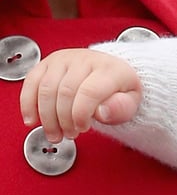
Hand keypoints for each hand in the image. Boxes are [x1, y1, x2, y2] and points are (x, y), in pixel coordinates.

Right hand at [20, 49, 140, 141]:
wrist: (111, 71)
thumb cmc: (119, 89)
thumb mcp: (131, 102)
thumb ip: (120, 109)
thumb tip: (102, 112)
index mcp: (108, 69)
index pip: (89, 91)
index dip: (81, 114)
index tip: (82, 128)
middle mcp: (84, 60)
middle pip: (65, 92)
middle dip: (63, 120)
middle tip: (69, 135)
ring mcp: (64, 59)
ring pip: (46, 88)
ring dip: (46, 117)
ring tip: (54, 133)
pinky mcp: (48, 62)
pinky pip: (32, 81)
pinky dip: (28, 103)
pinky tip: (32, 120)